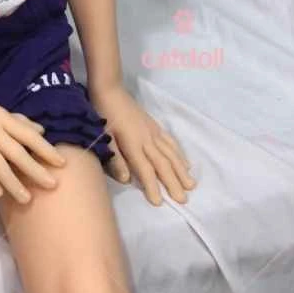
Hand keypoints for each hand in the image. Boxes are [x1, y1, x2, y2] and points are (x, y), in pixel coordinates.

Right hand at [0, 78, 66, 202]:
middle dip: (36, 169)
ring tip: (27, 198)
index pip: (28, 134)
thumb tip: (41, 131)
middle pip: (17, 152)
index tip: (61, 162)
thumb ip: (17, 120)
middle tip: (52, 185)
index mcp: (1, 116)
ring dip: (14, 182)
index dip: (45, 149)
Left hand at [92, 86, 196, 205]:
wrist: (110, 89)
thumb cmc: (103, 115)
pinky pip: (170, 142)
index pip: (145, 169)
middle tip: (183, 200)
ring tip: (191, 185)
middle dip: (173, 182)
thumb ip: (115, 159)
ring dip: (181, 170)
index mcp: (132, 143)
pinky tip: (185, 163)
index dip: (152, 186)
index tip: (160, 202)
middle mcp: (147, 139)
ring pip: (171, 153)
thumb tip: (126, 180)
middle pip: (163, 164)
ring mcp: (153, 131)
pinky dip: (179, 154)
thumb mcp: (103, 137)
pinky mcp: (154, 126)